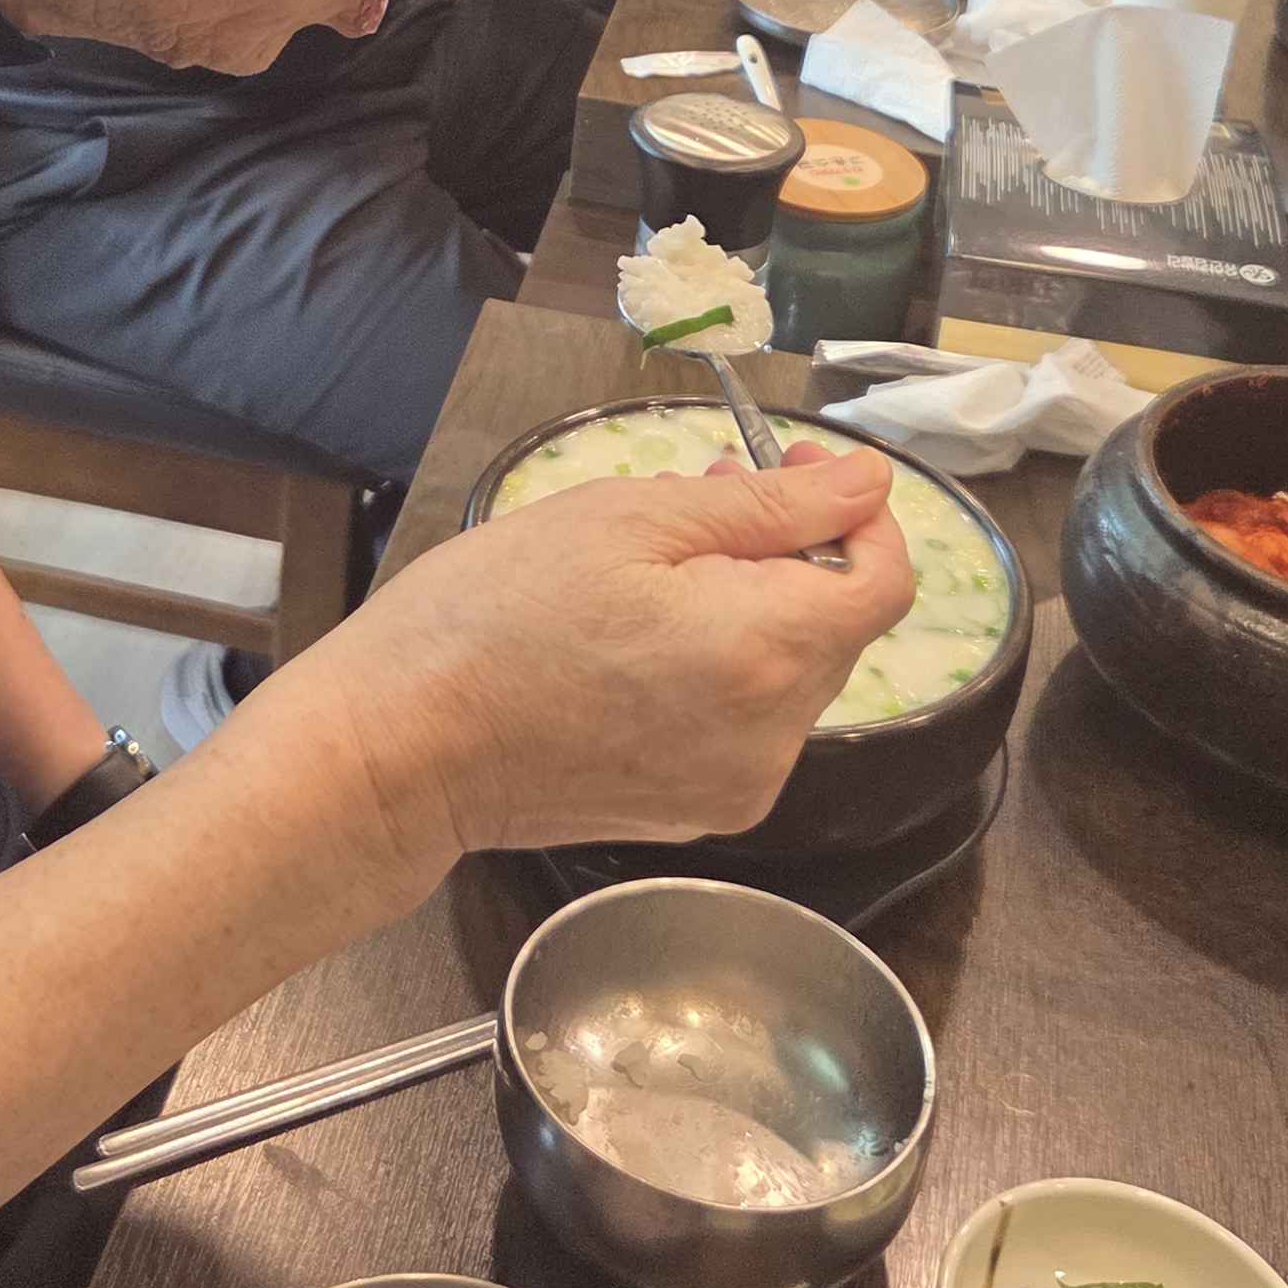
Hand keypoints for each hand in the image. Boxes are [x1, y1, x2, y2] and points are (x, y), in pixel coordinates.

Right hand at [292, 452, 916, 869]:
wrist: (403, 747)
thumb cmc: (492, 617)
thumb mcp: (627, 519)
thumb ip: (768, 507)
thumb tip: (866, 483)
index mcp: (764, 650)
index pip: (884, 581)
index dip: (858, 515)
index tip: (798, 474)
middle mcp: (772, 735)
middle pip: (837, 628)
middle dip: (790, 554)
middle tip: (701, 500)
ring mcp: (736, 785)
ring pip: (791, 676)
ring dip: (752, 611)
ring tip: (654, 571)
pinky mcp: (697, 813)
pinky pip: (746, 724)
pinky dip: (720, 670)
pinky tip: (640, 639)